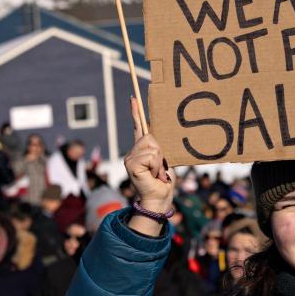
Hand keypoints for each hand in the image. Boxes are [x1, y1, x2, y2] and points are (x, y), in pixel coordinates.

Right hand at [123, 97, 173, 213]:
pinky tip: (153, 175)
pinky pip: (151, 156)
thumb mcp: (164, 160)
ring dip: (160, 161)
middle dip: (160, 151)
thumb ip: (159, 148)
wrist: (160, 198)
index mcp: (141, 149)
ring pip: (152, 146)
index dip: (136, 112)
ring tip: (157, 172)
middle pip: (150, 136)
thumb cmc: (164, 180)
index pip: (138, 126)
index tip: (133, 97)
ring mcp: (130, 158)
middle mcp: (132, 152)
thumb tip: (158, 138)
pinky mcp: (131, 164)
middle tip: (160, 167)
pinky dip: (157, 166)